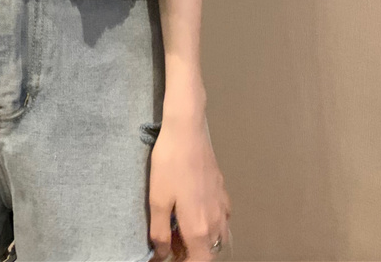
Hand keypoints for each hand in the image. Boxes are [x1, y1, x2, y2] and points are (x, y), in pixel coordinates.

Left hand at [148, 114, 231, 260]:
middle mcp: (216, 222)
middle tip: (168, 242)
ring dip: (200, 241)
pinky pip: (221, 220)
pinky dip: (209, 225)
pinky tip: (194, 211)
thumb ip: (160, 233)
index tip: (168, 257)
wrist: (187, 132)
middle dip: (189, 253)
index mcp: (199, 229)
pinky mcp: (223, 192)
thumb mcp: (157, 200)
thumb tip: (162, 255)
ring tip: (179, 228)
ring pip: (216, 238)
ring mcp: (223, 207)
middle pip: (208, 253)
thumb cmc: (170, 164)